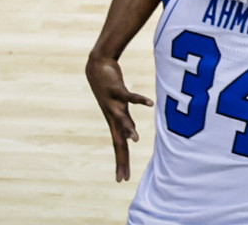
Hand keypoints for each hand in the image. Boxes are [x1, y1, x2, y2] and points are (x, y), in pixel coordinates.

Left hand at [85, 52, 152, 181]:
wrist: (97, 67)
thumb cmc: (110, 89)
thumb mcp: (119, 109)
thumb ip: (126, 123)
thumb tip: (132, 137)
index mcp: (114, 122)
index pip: (118, 147)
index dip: (120, 163)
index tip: (122, 180)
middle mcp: (112, 116)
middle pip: (118, 141)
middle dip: (121, 159)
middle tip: (122, 177)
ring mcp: (114, 103)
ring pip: (121, 119)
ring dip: (129, 129)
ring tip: (136, 141)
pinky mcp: (117, 89)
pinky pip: (130, 96)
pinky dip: (140, 100)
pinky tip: (150, 104)